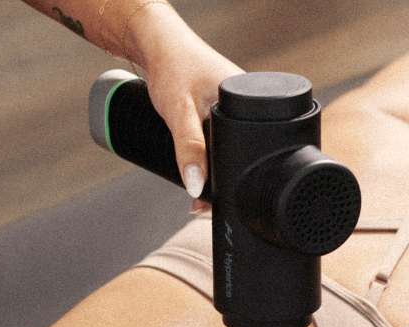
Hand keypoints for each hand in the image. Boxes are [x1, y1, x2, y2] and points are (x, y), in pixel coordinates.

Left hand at [128, 4, 242, 210]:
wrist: (156, 44)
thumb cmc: (172, 67)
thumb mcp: (179, 113)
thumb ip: (189, 149)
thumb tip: (197, 186)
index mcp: (251, 104)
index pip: (252, 153)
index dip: (234, 181)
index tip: (213, 201)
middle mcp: (248, 107)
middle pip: (240, 156)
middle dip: (220, 181)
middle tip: (198, 199)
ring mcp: (235, 110)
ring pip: (228, 151)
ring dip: (213, 170)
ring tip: (196, 185)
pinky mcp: (221, 111)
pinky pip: (220, 142)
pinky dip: (209, 156)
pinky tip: (199, 164)